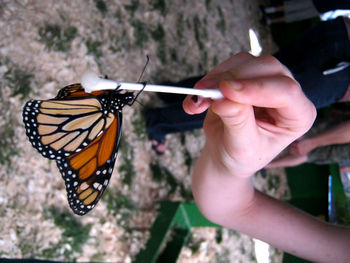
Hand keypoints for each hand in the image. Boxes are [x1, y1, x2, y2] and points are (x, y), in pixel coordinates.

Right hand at [183, 53, 315, 176]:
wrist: (226, 155)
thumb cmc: (240, 157)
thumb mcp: (241, 147)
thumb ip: (237, 121)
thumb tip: (223, 98)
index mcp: (297, 115)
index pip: (286, 92)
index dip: (257, 88)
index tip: (226, 91)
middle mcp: (286, 93)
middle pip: (267, 68)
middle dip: (233, 78)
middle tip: (205, 92)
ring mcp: (265, 81)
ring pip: (245, 62)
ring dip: (216, 78)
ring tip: (197, 101)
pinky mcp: (244, 77)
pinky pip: (227, 67)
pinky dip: (209, 80)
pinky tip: (196, 100)